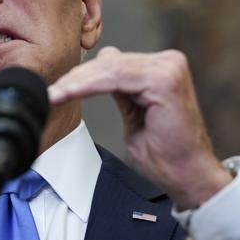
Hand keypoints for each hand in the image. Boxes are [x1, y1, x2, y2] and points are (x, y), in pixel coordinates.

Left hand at [49, 47, 230, 209]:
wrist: (189, 176)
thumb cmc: (166, 155)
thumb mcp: (135, 115)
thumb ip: (122, 92)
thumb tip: (102, 69)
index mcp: (162, 69)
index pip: (113, 64)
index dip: (82, 76)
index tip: (56, 90)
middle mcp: (168, 62)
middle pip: (110, 62)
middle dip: (76, 78)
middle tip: (50, 92)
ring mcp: (168, 68)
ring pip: (109, 67)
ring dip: (78, 82)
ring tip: (55, 95)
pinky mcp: (164, 79)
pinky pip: (116, 77)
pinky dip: (89, 86)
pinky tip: (69, 93)